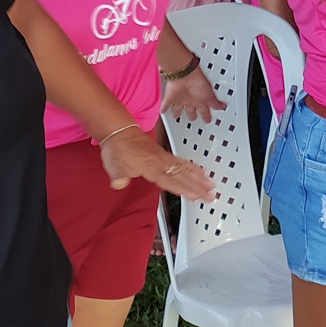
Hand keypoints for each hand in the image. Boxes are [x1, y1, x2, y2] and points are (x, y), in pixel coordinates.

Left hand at [101, 129, 215, 200]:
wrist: (119, 131)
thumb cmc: (118, 148)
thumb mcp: (113, 164)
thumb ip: (118, 175)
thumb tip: (118, 184)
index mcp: (150, 167)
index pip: (170, 181)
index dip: (184, 189)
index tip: (196, 195)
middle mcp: (160, 162)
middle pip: (182, 176)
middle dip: (198, 186)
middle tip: (211, 194)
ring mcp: (164, 157)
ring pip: (185, 168)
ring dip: (199, 177)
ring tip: (211, 184)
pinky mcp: (164, 154)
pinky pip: (181, 161)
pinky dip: (192, 167)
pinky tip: (199, 170)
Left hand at [160, 67, 224, 124]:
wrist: (185, 74)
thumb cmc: (198, 82)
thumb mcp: (209, 96)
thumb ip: (214, 103)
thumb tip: (222, 106)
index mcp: (200, 100)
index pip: (204, 110)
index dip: (206, 115)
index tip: (207, 118)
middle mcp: (190, 99)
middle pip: (191, 110)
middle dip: (191, 115)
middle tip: (192, 118)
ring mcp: (180, 98)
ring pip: (178, 108)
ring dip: (177, 113)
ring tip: (176, 116)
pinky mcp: (170, 96)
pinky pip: (166, 104)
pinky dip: (163, 109)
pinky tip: (162, 111)